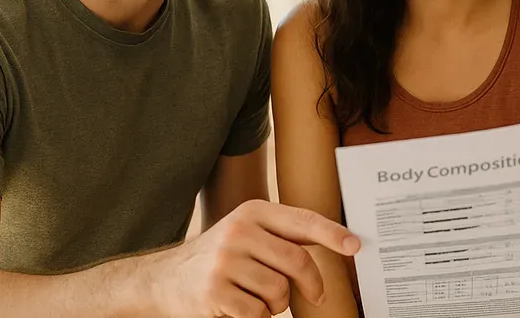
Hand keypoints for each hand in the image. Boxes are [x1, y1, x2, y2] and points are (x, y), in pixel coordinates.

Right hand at [149, 199, 360, 317]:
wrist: (164, 280)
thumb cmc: (219, 258)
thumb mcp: (247, 235)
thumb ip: (282, 237)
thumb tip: (335, 244)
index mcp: (253, 212)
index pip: (302, 221)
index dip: (332, 234)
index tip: (355, 246)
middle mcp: (239, 231)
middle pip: (297, 261)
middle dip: (311, 283)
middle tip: (316, 295)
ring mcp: (225, 261)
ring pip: (279, 291)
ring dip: (277, 304)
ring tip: (257, 298)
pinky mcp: (215, 291)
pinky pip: (258, 312)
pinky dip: (257, 317)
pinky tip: (240, 307)